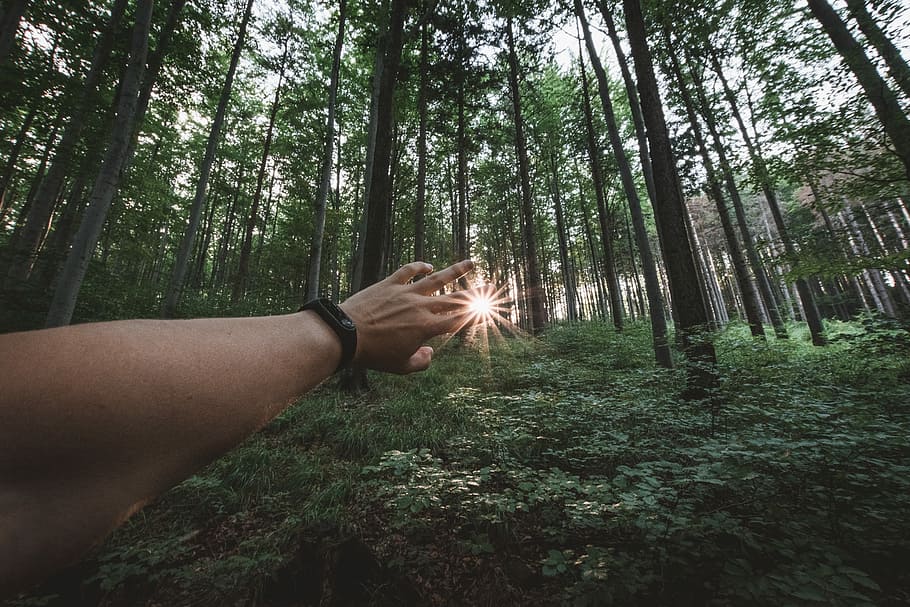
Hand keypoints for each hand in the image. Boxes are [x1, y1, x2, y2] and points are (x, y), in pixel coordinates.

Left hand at [340, 260, 474, 373]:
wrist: (346, 335)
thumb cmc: (373, 355)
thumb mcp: (401, 367)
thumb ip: (421, 362)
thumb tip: (429, 352)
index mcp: (428, 328)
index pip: (457, 320)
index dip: (472, 316)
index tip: (483, 312)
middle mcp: (422, 307)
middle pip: (455, 298)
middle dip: (475, 293)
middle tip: (490, 287)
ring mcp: (406, 292)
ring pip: (437, 278)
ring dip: (456, 270)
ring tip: (470, 262)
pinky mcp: (390, 283)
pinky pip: (409, 271)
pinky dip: (420, 266)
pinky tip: (429, 265)